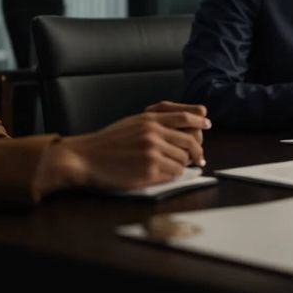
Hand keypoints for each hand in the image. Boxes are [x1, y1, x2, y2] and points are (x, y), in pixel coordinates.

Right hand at [35, 109, 210, 193]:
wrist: (85, 157)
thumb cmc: (107, 142)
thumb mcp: (132, 123)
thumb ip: (154, 121)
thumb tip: (180, 124)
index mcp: (149, 119)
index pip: (184, 117)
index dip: (198, 120)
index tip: (207, 123)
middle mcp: (153, 132)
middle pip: (189, 140)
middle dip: (197, 151)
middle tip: (200, 158)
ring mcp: (152, 151)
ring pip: (183, 159)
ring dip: (181, 165)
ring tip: (170, 167)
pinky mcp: (149, 169)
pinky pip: (173, 173)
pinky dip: (172, 175)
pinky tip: (161, 174)